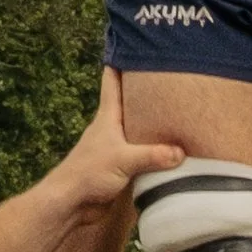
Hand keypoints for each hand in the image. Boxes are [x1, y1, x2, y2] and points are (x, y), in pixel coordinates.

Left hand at [54, 70, 185, 216]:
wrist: (70, 205)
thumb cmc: (87, 173)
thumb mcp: (122, 160)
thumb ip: (152, 155)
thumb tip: (181, 152)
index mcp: (108, 118)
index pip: (113, 82)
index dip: (121, 63)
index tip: (133, 45)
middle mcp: (112, 129)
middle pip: (131, 104)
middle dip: (148, 92)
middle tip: (171, 79)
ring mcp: (117, 149)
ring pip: (140, 131)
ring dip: (155, 125)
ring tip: (180, 114)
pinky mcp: (122, 169)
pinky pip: (144, 156)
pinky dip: (157, 153)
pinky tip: (174, 153)